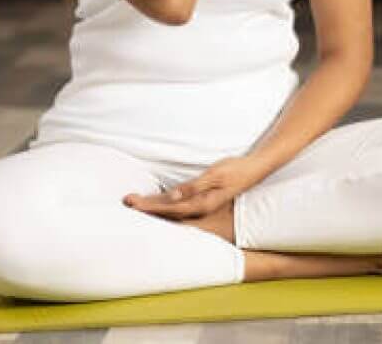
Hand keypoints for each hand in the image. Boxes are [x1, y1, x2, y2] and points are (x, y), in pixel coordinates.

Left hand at [121, 155, 262, 220]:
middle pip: (168, 211)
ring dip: (154, 205)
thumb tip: (173, 197)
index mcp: (201, 204)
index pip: (169, 208)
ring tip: (136, 202)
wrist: (254, 169)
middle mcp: (199, 208)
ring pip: (172, 208)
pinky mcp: (203, 198)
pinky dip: (165, 202)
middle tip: (127, 201)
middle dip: (147, 207)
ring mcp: (201, 204)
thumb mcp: (215, 175)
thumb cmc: (235, 169)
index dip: (150, 207)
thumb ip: (194, 187)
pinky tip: (157, 201)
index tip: (133, 204)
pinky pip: (179, 203)